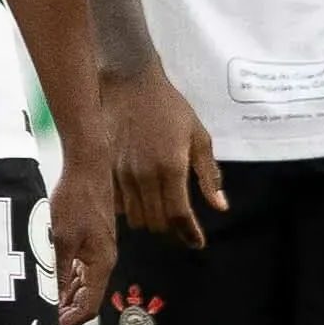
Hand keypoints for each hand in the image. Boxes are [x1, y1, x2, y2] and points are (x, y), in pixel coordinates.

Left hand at [44, 146, 116, 324]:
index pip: (89, 307)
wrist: (88, 167)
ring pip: (79, 285)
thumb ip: (57, 272)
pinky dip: (61, 280)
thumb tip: (51, 302)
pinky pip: (75, 269)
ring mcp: (96, 250)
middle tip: (38, 324)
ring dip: (61, 298)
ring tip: (38, 309)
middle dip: (63, 313)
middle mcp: (102, 261)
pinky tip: (44, 283)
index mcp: (101, 264)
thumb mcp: (60, 239)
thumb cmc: (76, 199)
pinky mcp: (88, 240)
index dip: (69, 323)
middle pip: (85, 298)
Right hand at [101, 62, 220, 246]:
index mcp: (171, 168)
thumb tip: (220, 206)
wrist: (129, 82)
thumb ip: (208, 174)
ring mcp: (120, 173)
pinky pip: (116, 203)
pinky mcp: (103, 169)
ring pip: (134, 217)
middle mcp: (144, 175)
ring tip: (159, 211)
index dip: (189, 234)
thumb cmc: (169, 107)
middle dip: (170, 228)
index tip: (197, 242)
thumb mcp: (199, 136)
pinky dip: (129, 208)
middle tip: (179, 222)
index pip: (179, 216)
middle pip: (156, 222)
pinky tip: (138, 198)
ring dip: (149, 220)